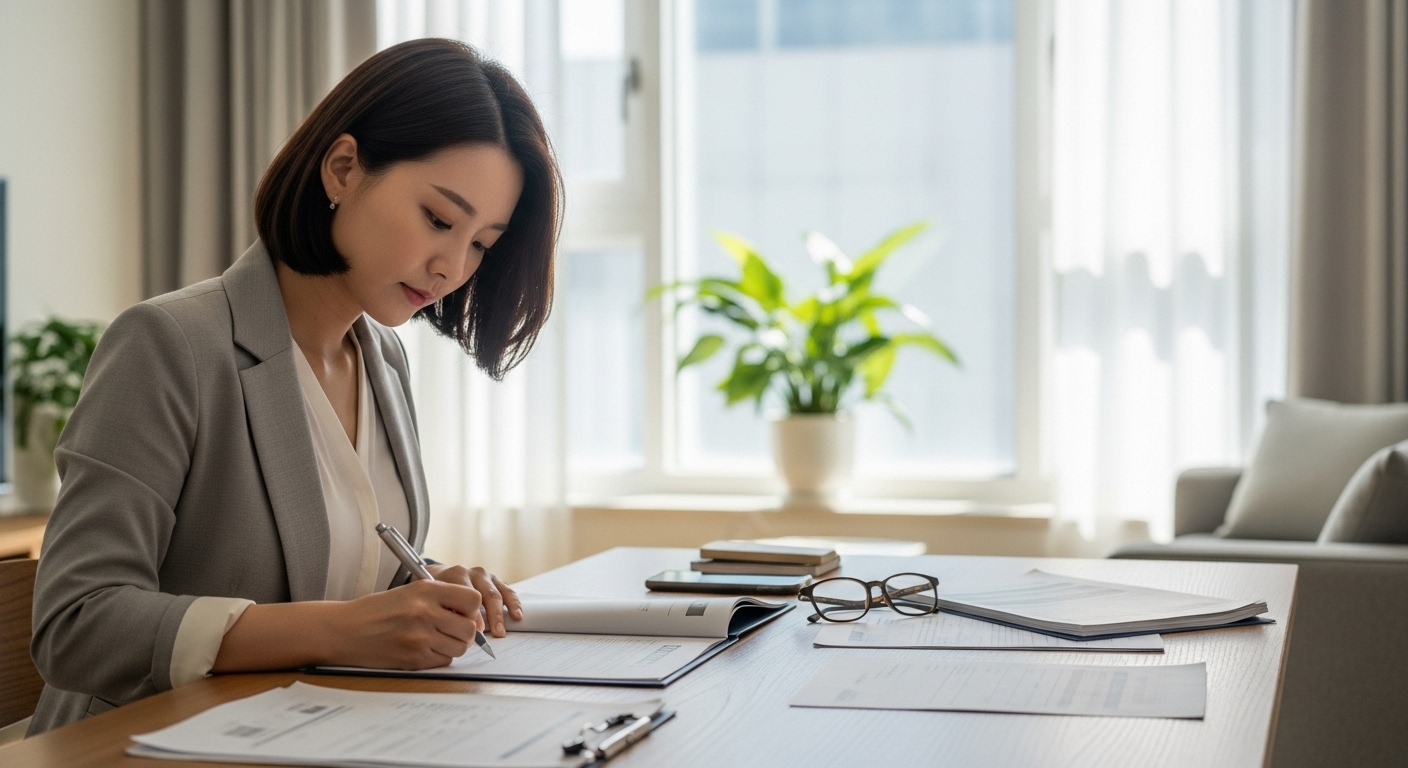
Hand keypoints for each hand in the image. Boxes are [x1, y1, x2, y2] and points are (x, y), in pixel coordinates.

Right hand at [327, 579, 483, 668]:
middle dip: (464, 631)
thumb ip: (441, 597)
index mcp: (426, 590)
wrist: (345, 630)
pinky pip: (444, 661)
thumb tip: (472, 612)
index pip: (473, 599)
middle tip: (451, 629)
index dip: (471, 607)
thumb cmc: (377, 610)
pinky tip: (424, 648)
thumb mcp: (410, 591)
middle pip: (469, 628)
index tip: (462, 611)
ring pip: (460, 647)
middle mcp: (425, 612)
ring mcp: (420, 637)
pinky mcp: (414, 658)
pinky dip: (439, 657)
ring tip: (436, 639)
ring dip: (453, 645)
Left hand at [426, 564, 521, 636]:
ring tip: (502, 630)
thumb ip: (444, 609)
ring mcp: (486, 577)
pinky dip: (514, 604)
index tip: (476, 630)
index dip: (473, 613)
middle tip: (495, 633)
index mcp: (457, 574)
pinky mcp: (496, 581)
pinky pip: (508, 591)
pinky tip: (517, 616)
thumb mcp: (435, 598)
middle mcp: (473, 573)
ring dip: (501, 614)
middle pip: (486, 594)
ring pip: (498, 593)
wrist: (440, 577)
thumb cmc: (436, 592)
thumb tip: (459, 626)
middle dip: (492, 615)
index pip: (468, 593)